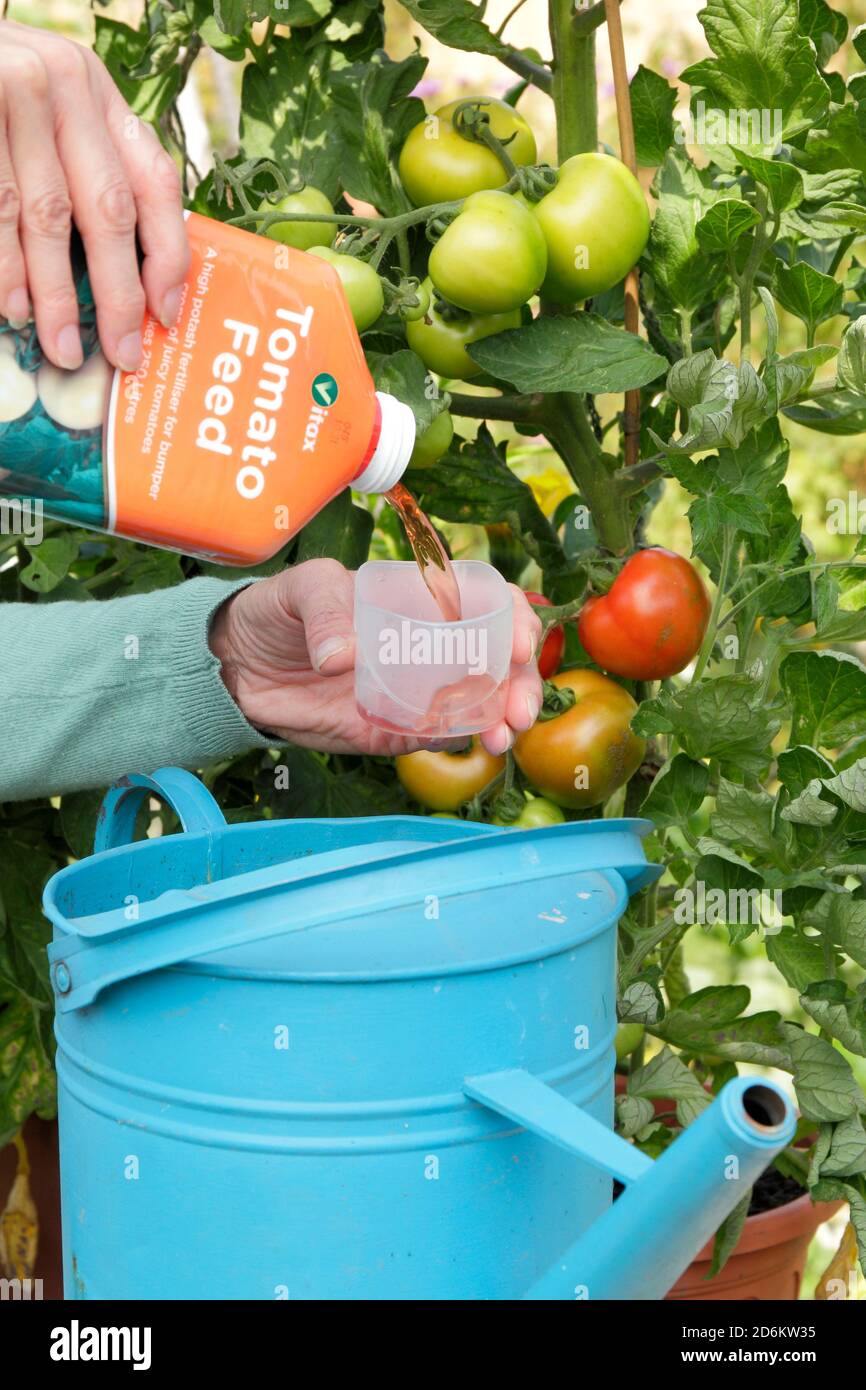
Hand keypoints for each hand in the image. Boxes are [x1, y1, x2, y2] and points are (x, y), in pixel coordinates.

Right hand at [0, 20, 188, 370]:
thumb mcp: (52, 111)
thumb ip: (91, 166)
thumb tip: (133, 277)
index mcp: (98, 92)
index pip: (154, 182)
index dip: (168, 255)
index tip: (165, 315)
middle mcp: (65, 85)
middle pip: (108, 210)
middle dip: (118, 294)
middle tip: (121, 353)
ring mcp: (13, 91)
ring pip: (47, 218)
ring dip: (56, 294)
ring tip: (61, 346)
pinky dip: (5, 268)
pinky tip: (14, 308)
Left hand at [209, 560, 543, 756]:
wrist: (240, 667)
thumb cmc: (279, 612)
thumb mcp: (299, 590)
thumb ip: (324, 610)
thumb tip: (341, 656)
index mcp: (418, 598)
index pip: (484, 600)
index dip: (513, 617)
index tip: (518, 643)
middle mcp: (429, 644)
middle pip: (496, 658)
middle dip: (520, 682)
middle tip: (520, 709)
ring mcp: (416, 689)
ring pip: (478, 701)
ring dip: (501, 718)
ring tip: (504, 736)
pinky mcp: (395, 728)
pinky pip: (437, 735)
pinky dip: (459, 740)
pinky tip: (470, 744)